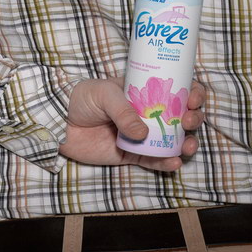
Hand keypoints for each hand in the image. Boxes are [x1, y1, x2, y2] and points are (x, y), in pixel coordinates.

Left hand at [58, 76, 205, 172]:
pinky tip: (174, 162)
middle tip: (187, 121)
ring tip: (187, 146)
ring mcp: (141, 135)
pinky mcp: (131, 154)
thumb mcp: (103, 93)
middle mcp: (147, 112)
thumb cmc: (81, 98)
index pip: (175, 88)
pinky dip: (167, 163)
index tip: (192, 98)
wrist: (59, 122)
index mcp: (144, 91)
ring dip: (186, 143)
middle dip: (193, 118)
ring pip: (173, 140)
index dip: (190, 92)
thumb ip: (123, 111)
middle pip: (180, 115)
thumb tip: (143, 133)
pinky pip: (154, 160)